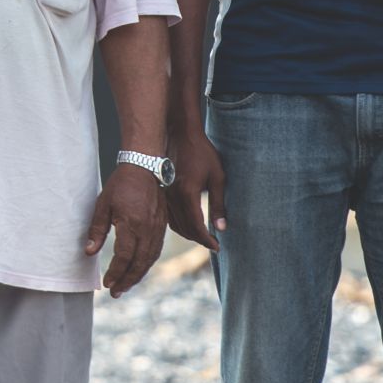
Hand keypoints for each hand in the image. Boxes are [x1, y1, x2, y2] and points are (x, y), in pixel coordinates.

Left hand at [85, 162, 166, 296]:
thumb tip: (89, 252)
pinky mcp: (162, 227)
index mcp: (132, 224)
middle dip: (127, 280)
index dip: (115, 273)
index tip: (106, 284)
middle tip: (116, 293)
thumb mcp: (103, 204)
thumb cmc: (121, 184)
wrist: (146, 168)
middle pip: (139, 263)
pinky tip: (138, 269)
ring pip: (150, 259)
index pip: (124, 257)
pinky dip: (147, 264)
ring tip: (125, 286)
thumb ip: (97, 229)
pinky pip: (156, 251)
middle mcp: (148, 230)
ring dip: (138, 275)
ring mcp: (157, 229)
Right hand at [165, 121, 226, 250]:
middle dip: (199, 239)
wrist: (180, 135)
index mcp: (187, 194)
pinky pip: (168, 216)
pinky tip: (188, 225)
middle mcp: (173, 197)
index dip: (207, 240)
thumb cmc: (202, 153)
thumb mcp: (218, 177)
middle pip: (185, 229)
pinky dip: (179, 225)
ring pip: (175, 224)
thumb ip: (219, 204)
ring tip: (202, 237)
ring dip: (189, 234)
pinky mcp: (161, 192)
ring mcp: (164, 195)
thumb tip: (221, 228)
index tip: (217, 247)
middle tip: (213, 243)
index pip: (197, 227)